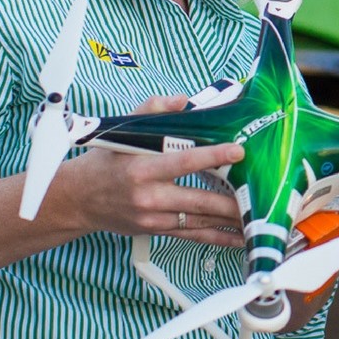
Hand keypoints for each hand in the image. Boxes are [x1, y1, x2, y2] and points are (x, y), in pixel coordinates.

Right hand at [47, 95, 244, 246]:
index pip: (183, 161)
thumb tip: (184, 100)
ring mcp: (153, 218)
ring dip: (230, 222)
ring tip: (257, 218)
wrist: (79, 199)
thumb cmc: (106, 161)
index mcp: (142, 168)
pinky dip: (218, 238)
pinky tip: (239, 238)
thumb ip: (153, 110)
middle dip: (231, 199)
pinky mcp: (156, 231)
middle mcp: (149, 196)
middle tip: (260, 195)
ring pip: (200, 221)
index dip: (213, 155)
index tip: (238, 151)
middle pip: (199, 199)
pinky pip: (192, 236)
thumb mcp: (122, 131)